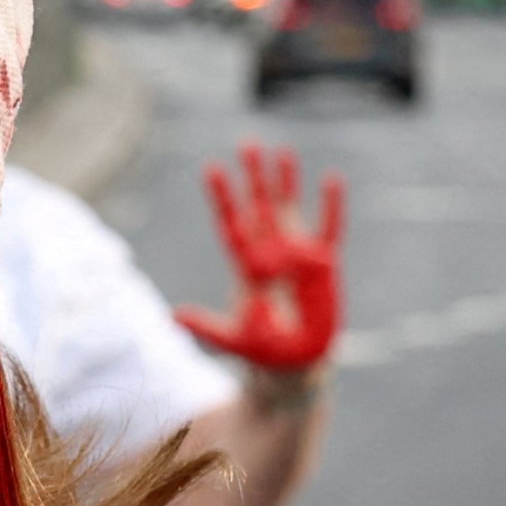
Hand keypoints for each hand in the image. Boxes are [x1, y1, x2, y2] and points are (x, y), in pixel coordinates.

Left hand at [175, 142, 343, 378]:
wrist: (292, 363)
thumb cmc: (260, 352)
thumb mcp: (233, 340)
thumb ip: (207, 328)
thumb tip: (172, 317)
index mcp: (245, 267)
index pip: (231, 224)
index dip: (223, 198)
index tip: (212, 169)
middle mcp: (269, 254)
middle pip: (259, 206)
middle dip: (254, 176)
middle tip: (247, 143)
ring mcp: (297, 255)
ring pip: (290, 209)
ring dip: (286, 182)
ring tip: (283, 150)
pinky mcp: (324, 264)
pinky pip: (329, 228)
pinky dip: (331, 205)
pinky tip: (332, 179)